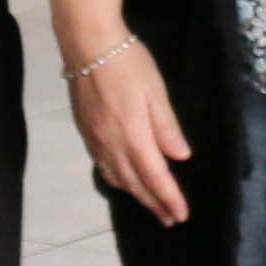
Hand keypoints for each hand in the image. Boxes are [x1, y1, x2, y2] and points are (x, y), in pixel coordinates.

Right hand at [65, 34, 197, 226]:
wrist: (87, 45)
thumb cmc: (128, 63)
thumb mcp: (156, 92)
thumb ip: (166, 127)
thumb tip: (180, 157)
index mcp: (132, 135)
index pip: (154, 176)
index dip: (168, 198)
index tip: (181, 215)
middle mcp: (110, 143)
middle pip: (134, 183)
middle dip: (153, 203)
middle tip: (170, 219)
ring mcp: (94, 139)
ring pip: (116, 177)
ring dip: (135, 195)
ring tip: (150, 205)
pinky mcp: (85, 131)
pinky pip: (102, 166)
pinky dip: (116, 180)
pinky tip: (123, 181)